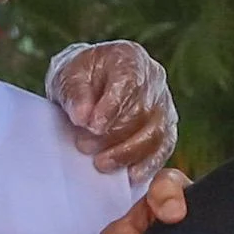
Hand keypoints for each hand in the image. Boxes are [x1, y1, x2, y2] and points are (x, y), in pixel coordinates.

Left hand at [46, 41, 180, 183]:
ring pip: (156, 133)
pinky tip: (130, 175)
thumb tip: (83, 117)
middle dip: (114, 134)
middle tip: (85, 146)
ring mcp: (164, 104)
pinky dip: (148, 164)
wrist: (89, 85)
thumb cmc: (79, 78)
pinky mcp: (167, 128)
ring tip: (101, 163)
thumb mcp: (67, 76)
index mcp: (130, 58)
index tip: (92, 126)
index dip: (112, 107)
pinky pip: (164, 148)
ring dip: (128, 152)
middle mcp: (155, 79)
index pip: (129, 83)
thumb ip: (74, 93)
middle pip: (143, 111)